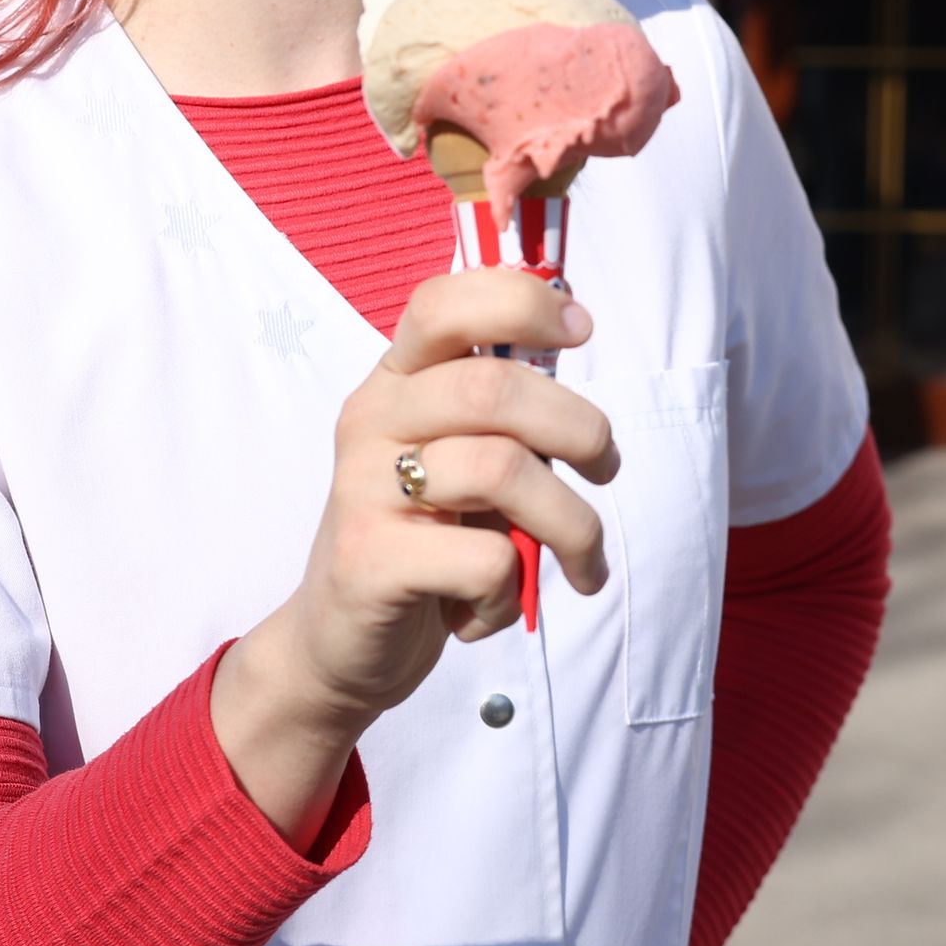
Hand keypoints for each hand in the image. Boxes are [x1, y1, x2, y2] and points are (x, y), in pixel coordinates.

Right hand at [213, 269, 615, 837]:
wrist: (340, 645)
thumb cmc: (425, 542)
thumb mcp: (462, 462)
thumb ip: (504, 412)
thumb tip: (572, 335)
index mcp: (395, 382)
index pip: (445, 304)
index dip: (521, 300)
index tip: (580, 329)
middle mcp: (371, 421)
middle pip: (494, 388)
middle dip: (581, 428)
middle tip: (605, 468)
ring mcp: (362, 490)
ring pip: (503, 471)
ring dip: (571, 524)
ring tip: (579, 560)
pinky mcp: (369, 561)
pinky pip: (484, 558)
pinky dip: (510, 592)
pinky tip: (486, 608)